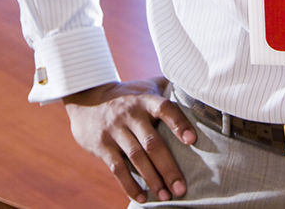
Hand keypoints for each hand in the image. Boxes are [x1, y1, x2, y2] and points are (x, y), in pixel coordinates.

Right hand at [63, 77, 195, 202]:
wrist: (86, 100)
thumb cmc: (126, 96)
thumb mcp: (145, 86)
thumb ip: (167, 88)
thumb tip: (197, 89)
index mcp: (145, 99)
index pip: (164, 108)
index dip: (178, 123)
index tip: (192, 140)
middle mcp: (130, 113)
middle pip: (152, 142)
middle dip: (168, 167)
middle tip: (182, 188)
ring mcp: (114, 129)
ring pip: (136, 157)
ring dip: (152, 179)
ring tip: (165, 196)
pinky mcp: (102, 145)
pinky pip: (117, 168)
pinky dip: (130, 185)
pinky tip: (142, 197)